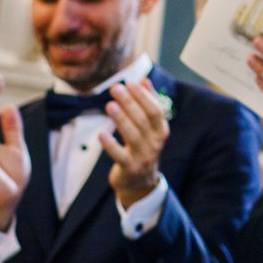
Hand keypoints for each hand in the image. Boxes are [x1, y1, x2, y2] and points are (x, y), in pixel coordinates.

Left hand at [102, 79, 170, 209]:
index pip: (155, 110)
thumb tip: (143, 80)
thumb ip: (148, 104)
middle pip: (143, 120)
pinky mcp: (129, 168)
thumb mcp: (150, 127)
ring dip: (121, 119)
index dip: (144, 96)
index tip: (131, 83)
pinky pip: (119, 155)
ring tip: (109, 104)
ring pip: (132, 135)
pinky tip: (101, 133)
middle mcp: (154, 143)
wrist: (140, 182)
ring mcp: (143, 156)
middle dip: (129, 102)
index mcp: (161, 131)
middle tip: (115, 88)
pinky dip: (110, 144)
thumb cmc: (142, 148)